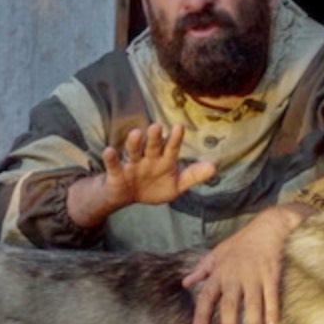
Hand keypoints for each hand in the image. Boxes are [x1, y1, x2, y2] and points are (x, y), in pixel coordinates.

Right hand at [66, 124, 218, 227]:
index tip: (179, 127)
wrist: (128, 196)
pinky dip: (112, 158)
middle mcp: (148, 158)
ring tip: (136, 133)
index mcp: (164, 160)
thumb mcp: (176, 184)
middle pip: (152, 146)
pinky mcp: (117, 173)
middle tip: (157, 126)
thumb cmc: (154, 186)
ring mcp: (132, 165)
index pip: (171, 148)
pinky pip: (114, 165)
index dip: (175, 139)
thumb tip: (214, 167)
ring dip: (134, 143)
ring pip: (134, 151)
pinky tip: (109, 151)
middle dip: (155, 138)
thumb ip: (193, 176)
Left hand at [184, 204, 308, 323]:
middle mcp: (235, 276)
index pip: (207, 296)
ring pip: (253, 304)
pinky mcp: (272, 274)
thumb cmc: (240, 243)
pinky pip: (272, 296)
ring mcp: (254, 276)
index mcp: (220, 273)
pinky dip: (273, 311)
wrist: (268, 227)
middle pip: (230, 305)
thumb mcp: (216, 254)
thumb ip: (201, 270)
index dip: (202, 314)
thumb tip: (185, 282)